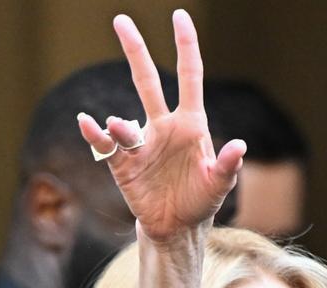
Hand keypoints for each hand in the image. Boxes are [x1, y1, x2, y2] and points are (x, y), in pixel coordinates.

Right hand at [78, 10, 245, 243]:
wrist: (176, 227)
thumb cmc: (202, 200)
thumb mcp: (219, 184)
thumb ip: (228, 166)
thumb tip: (239, 146)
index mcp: (190, 124)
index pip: (188, 76)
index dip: (186, 46)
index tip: (179, 16)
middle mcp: (163, 126)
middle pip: (147, 80)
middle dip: (135, 50)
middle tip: (121, 20)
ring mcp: (141, 143)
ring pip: (125, 121)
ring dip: (120, 126)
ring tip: (118, 129)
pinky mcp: (122, 164)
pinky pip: (105, 145)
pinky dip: (95, 134)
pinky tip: (87, 124)